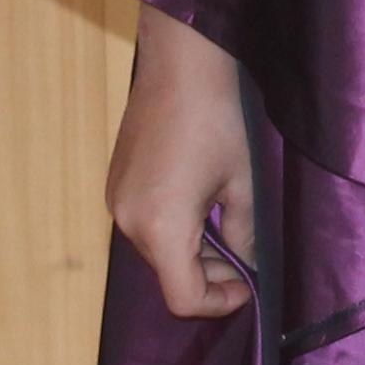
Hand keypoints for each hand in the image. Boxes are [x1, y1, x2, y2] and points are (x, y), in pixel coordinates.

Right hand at [109, 3, 255, 320]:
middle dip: (209, 274)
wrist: (182, 62)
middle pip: (169, 275)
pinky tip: (199, 201)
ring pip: (157, 251)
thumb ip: (244, 235)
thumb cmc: (217, 118)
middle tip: (245, 253)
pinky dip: (173, 228)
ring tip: (225, 222)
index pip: (184, 298)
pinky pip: (145, 224)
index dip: (220, 301)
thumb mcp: (243, 184)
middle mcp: (128, 222)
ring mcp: (117, 201)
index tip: (249, 284)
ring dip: (191, 251)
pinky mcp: (115, 184)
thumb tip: (249, 265)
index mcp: (160, 227)